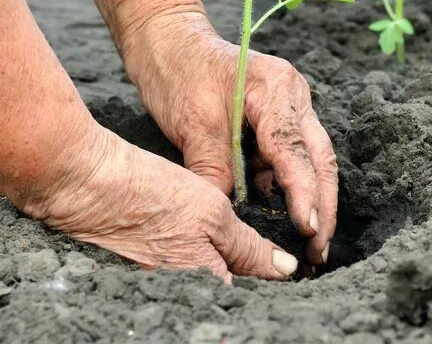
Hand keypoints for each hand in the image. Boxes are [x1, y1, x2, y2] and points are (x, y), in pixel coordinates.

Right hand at [16, 120, 298, 281]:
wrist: (90, 185)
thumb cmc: (152, 194)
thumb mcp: (212, 212)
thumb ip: (249, 247)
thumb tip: (285, 270)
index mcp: (205, 286)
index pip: (251, 297)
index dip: (272, 284)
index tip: (290, 267)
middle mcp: (184, 296)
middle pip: (230, 294)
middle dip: (251, 278)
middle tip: (270, 255)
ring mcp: (164, 287)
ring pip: (209, 284)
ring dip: (228, 269)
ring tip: (242, 246)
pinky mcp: (149, 274)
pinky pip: (187, 276)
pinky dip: (201, 262)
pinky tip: (205, 242)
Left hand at [124, 11, 337, 266]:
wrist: (167, 39)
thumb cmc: (177, 72)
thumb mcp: (193, 125)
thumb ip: (215, 172)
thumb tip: (229, 222)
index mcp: (276, 88)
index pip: (295, 150)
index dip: (304, 194)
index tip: (308, 231)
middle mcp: (292, 93)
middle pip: (319, 156)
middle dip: (323, 204)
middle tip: (319, 251)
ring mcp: (289, 102)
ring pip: (311, 156)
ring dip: (311, 196)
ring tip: (309, 241)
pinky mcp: (277, 114)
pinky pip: (290, 153)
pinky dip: (288, 183)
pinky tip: (283, 212)